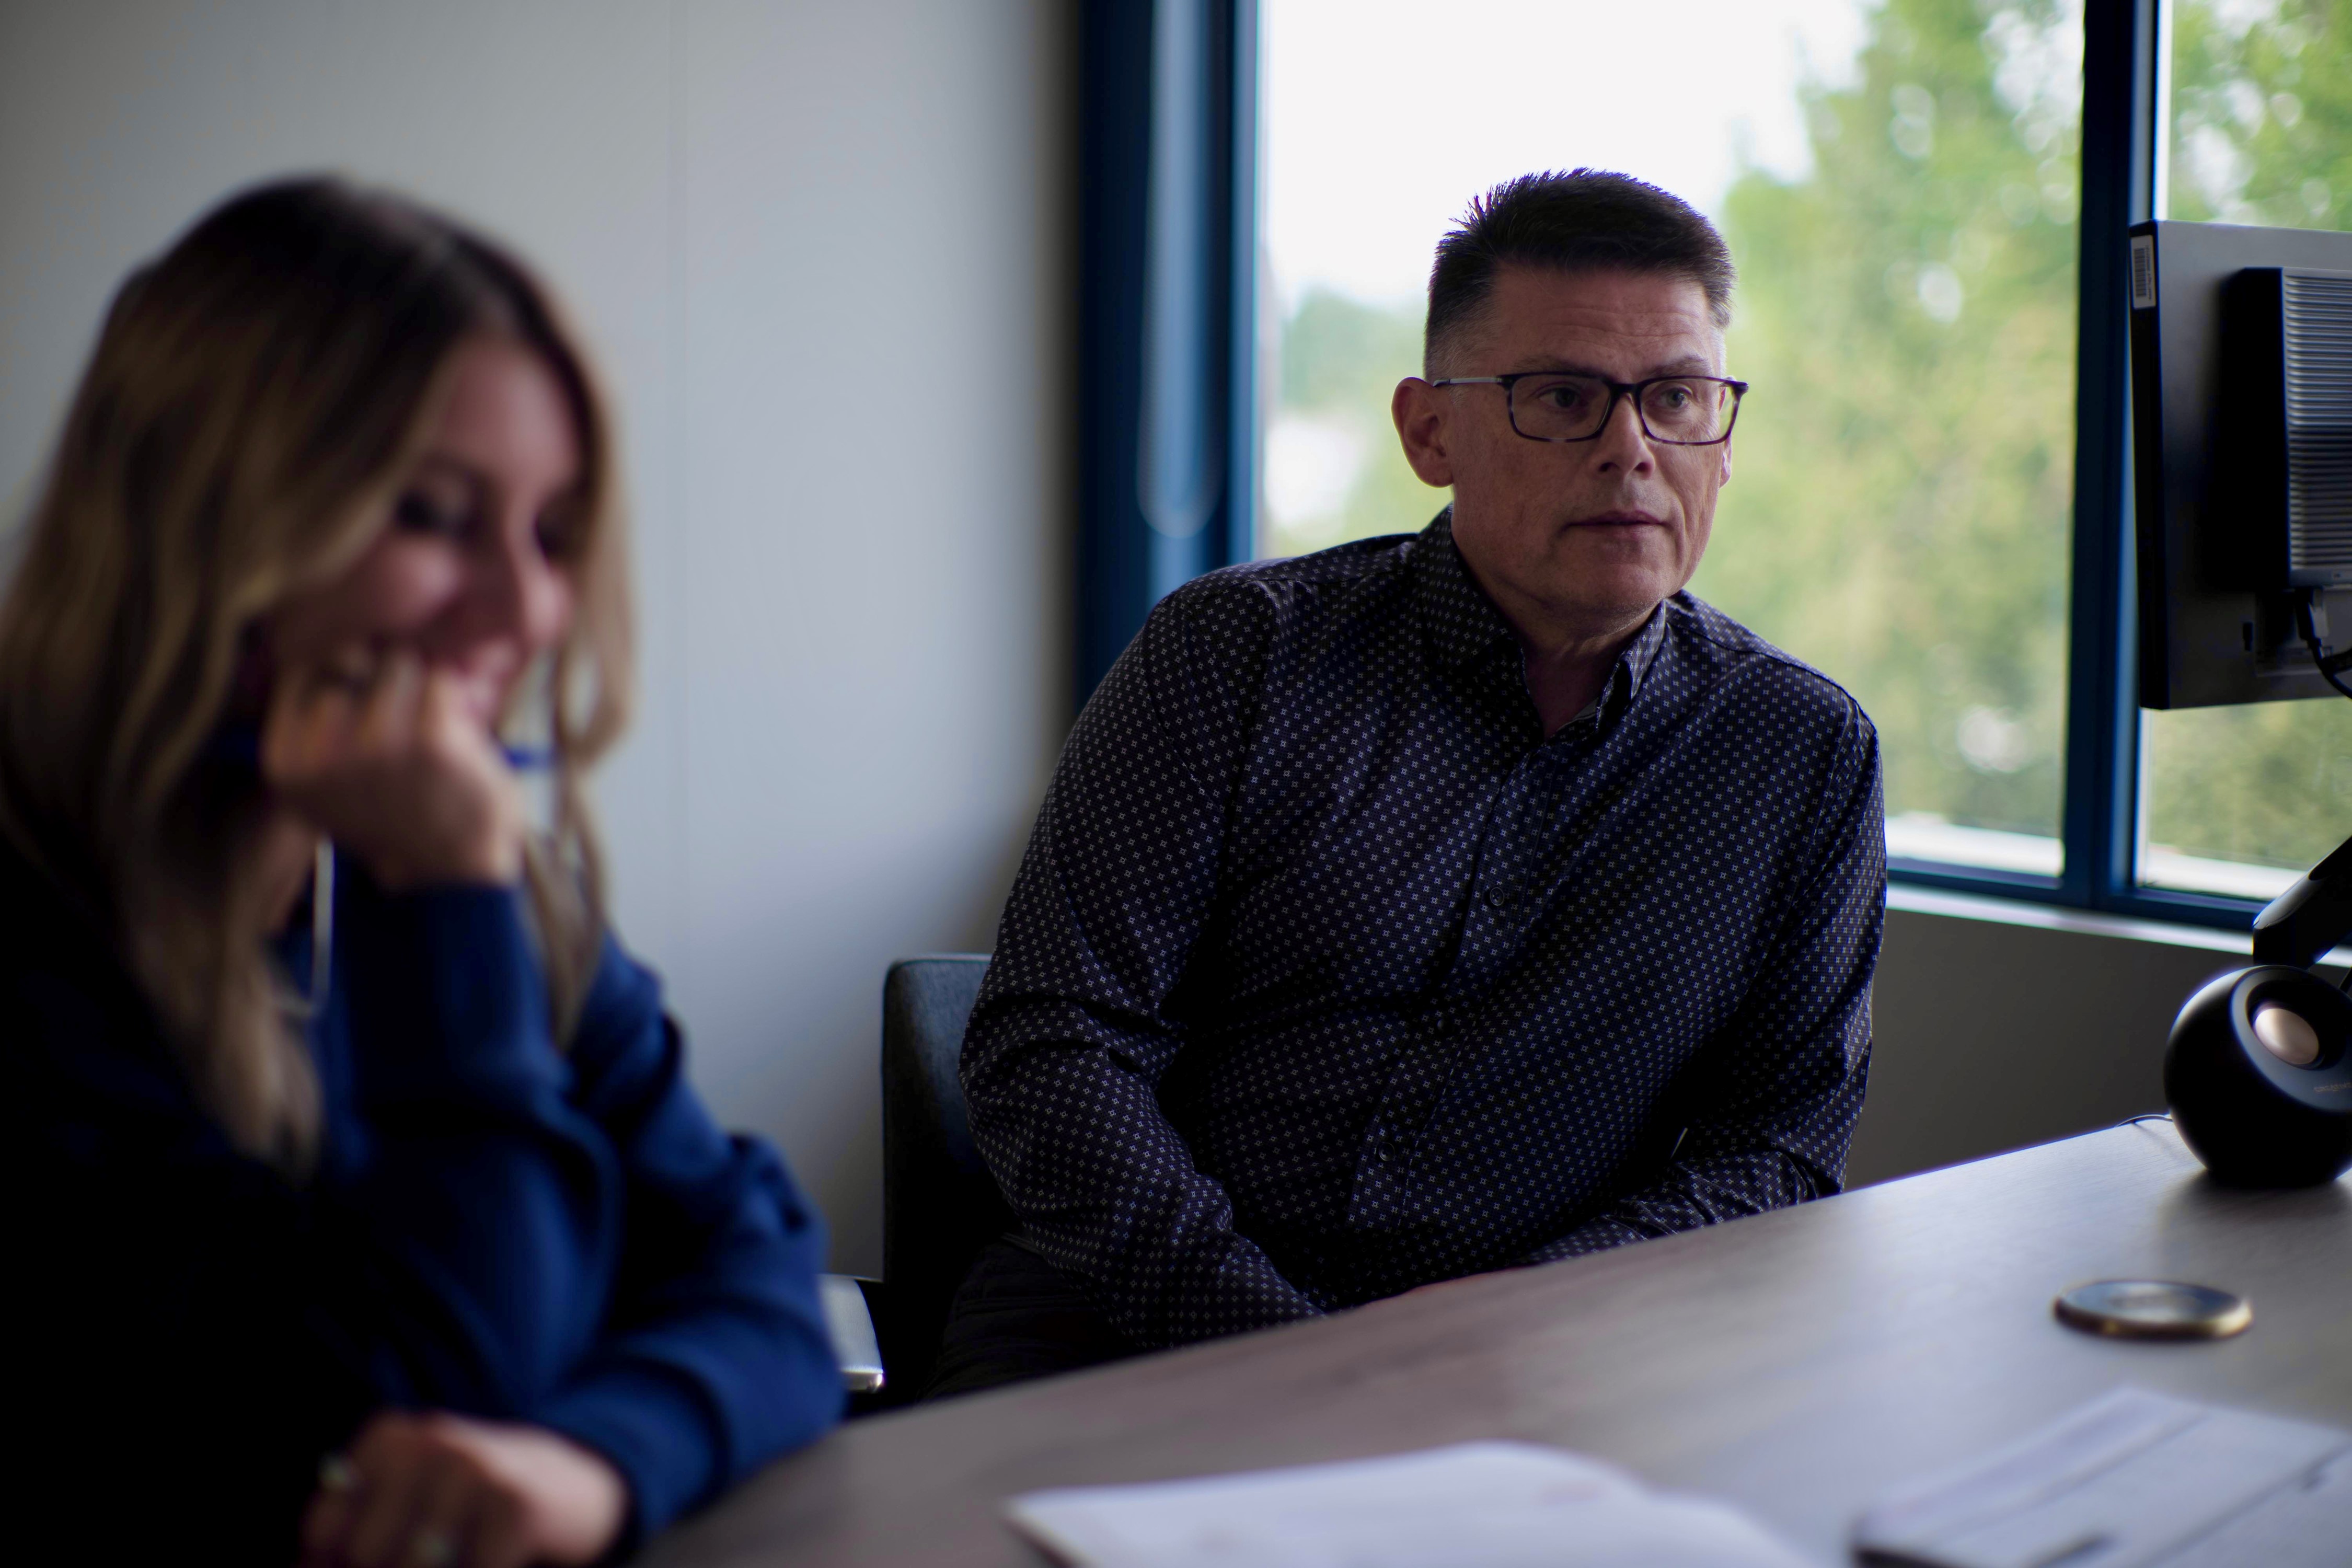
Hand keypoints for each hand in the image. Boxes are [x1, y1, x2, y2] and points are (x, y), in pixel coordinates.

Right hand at [262, 647, 525, 889]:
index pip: (301, 666)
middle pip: (352, 657)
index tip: (364, 689)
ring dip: (421, 683)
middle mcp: (321, 754)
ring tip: (429, 728)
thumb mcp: (325, 778)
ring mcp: (375, 746)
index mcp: (285, 760)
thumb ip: (311, 718)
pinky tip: (456, 735)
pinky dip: (455, 698)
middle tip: (404, 718)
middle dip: (383, 675)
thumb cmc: (392, 816)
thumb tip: (315, 638)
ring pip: (399, 661)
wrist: (451, 876)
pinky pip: (441, 679)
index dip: (341, 665)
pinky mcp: (431, 740)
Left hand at [298, 1411, 626, 1567]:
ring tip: (457, 1557)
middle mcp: (429, 1443)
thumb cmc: (474, 1506)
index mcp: (390, 1437)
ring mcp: (474, 1470)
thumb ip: (355, 1535)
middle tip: (434, 1558)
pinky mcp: (515, 1505)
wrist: (579, 1482)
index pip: (323, 1532)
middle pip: (365, 1556)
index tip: (364, 1566)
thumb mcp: (411, 1499)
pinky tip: (493, 1560)